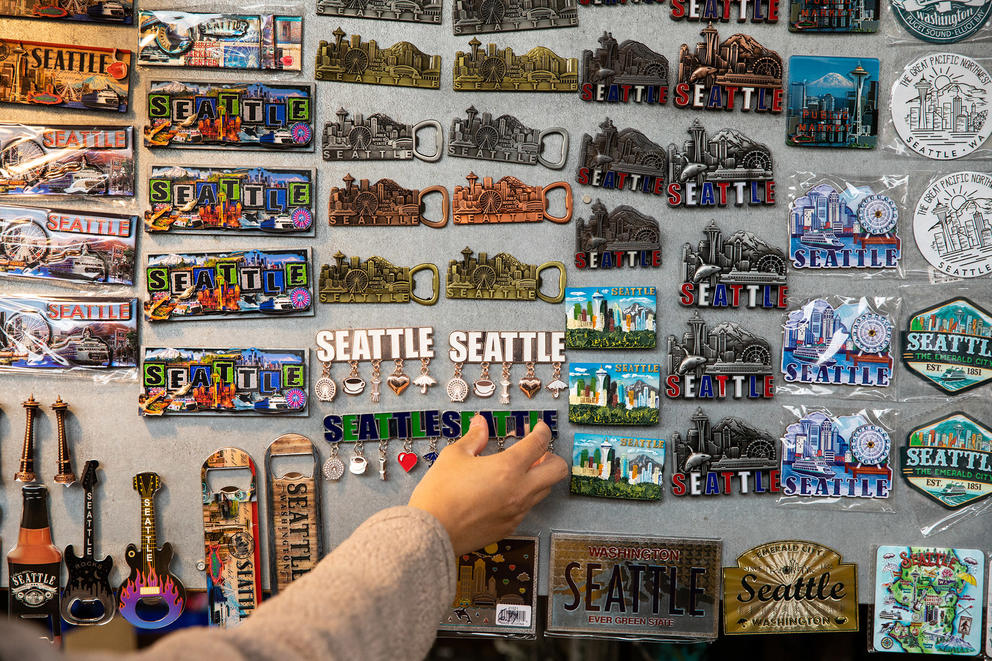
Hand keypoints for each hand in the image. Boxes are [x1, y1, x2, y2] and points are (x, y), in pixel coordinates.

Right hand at [408, 414, 567, 555]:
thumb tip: (480, 425)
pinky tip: (504, 490)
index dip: (542, 431)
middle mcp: (519, 490)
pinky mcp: (509, 526)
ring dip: (539, 476)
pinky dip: (524, 495)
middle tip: (536, 452)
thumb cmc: (440, 494)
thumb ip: (474, 438)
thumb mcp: (454, 456)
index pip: (540, 443)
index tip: (538, 428)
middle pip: (558, 470)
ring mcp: (517, 511)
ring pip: (545, 490)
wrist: (431, 532)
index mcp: (508, 468)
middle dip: (552, 456)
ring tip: (519, 470)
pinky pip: (527, 507)